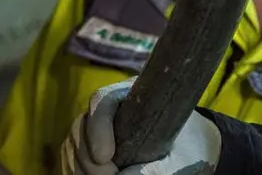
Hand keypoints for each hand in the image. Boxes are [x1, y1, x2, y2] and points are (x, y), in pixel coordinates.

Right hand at [60, 78, 221, 174]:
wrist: (190, 151)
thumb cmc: (189, 147)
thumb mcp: (182, 158)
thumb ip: (159, 168)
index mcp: (134, 94)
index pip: (102, 99)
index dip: (98, 126)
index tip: (107, 156)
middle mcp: (111, 108)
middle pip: (81, 126)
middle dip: (88, 158)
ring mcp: (96, 128)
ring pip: (72, 144)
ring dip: (78, 167)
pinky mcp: (90, 148)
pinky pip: (71, 159)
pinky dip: (74, 171)